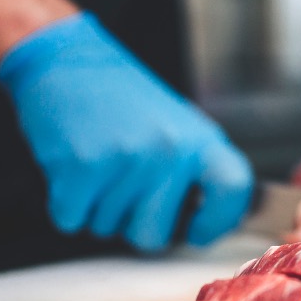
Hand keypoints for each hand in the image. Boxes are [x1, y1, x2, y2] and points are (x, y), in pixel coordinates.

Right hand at [0, 12, 252, 251]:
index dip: (217, 222)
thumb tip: (217, 222)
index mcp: (200, 140)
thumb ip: (197, 172)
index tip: (195, 230)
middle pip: (154, 237)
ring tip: (100, 165)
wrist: (69, 63)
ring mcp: (127, 158)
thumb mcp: (179, 127)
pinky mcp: (82, 166)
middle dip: (132, 225)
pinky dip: (67, 205)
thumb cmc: (125, 104)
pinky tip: (74, 168)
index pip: (234, 190)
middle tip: (123, 188)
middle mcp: (170, 150)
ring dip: (98, 208)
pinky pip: (72, 221)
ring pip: (108, 229)